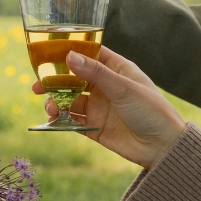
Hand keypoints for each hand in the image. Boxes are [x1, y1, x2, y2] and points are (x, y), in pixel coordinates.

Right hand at [31, 47, 186, 169]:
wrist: (163, 148)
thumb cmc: (152, 111)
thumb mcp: (124, 88)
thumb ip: (96, 73)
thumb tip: (69, 56)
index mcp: (117, 70)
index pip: (91, 55)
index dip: (71, 52)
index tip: (49, 54)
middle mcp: (106, 87)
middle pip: (74, 79)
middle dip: (55, 82)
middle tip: (37, 86)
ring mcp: (100, 107)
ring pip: (70, 101)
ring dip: (56, 102)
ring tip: (50, 108)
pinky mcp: (95, 127)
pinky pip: (72, 121)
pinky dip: (60, 120)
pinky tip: (53, 120)